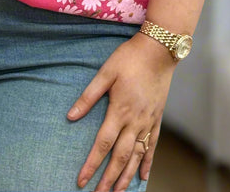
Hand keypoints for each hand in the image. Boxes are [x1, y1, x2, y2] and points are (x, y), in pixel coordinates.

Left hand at [67, 32, 175, 190]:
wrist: (159, 51)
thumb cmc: (129, 58)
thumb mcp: (105, 73)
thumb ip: (88, 96)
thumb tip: (70, 116)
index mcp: (119, 110)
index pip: (103, 144)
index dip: (91, 164)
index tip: (81, 179)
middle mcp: (135, 121)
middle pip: (120, 157)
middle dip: (108, 178)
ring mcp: (148, 122)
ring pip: (137, 156)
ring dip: (126, 176)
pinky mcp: (157, 118)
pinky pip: (153, 146)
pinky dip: (148, 162)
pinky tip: (143, 176)